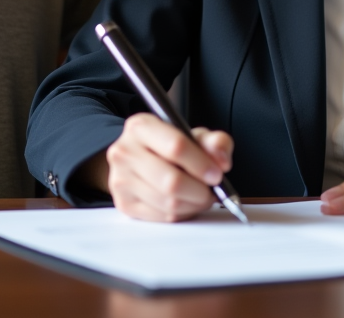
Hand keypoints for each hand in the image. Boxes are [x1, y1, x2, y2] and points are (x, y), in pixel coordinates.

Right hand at [104, 113, 234, 221]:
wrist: (140, 158)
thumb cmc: (168, 146)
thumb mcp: (193, 135)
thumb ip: (214, 141)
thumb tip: (221, 160)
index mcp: (141, 126)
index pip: (176, 146)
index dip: (201, 164)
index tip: (217, 174)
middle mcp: (125, 151)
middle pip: (171, 181)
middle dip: (200, 191)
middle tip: (211, 191)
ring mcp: (121, 179)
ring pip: (168, 203)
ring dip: (193, 204)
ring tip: (200, 196)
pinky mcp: (124, 203)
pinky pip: (162, 217)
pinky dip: (182, 214)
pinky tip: (186, 203)